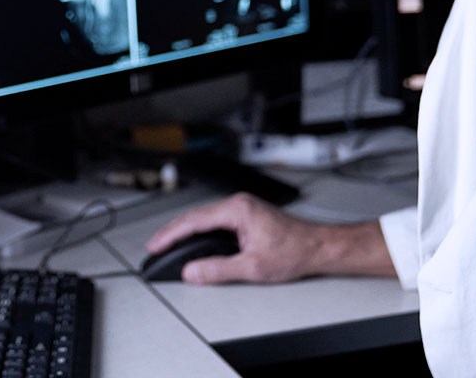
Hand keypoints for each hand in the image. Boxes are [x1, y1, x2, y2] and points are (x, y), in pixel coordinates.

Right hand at [145, 192, 393, 284]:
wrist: (319, 247)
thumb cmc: (295, 251)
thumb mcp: (253, 267)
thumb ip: (218, 270)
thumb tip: (192, 272)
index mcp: (237, 209)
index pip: (194, 221)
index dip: (170, 234)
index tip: (155, 245)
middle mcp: (238, 203)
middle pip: (195, 217)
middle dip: (173, 232)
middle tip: (155, 247)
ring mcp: (242, 207)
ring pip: (204, 218)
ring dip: (185, 231)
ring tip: (168, 246)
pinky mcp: (246, 215)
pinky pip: (214, 220)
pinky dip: (199, 231)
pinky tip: (192, 241)